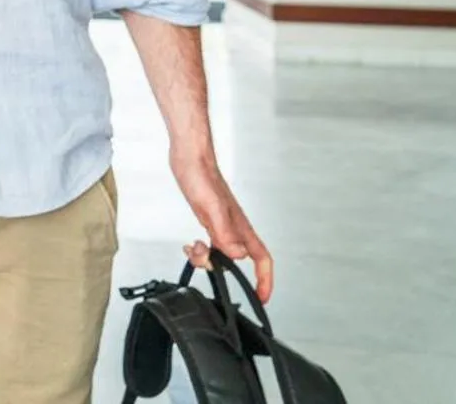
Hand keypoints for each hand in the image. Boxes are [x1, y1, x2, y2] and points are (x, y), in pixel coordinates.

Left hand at [173, 153, 273, 302]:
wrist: (189, 158)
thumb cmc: (202, 176)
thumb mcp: (211, 207)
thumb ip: (225, 232)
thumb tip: (238, 255)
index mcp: (240, 227)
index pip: (262, 259)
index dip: (265, 280)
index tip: (263, 296)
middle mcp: (234, 229)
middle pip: (238, 261)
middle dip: (223, 270)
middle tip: (204, 262)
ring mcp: (221, 225)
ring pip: (221, 254)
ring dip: (206, 259)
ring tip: (192, 248)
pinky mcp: (209, 220)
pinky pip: (210, 245)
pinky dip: (199, 250)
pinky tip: (189, 244)